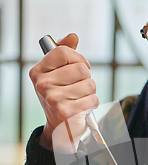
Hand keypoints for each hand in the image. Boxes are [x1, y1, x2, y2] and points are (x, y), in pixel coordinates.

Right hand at [29, 33, 97, 150]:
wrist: (60, 128)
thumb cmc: (61, 96)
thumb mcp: (58, 74)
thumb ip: (65, 53)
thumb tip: (73, 36)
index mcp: (38, 72)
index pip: (63, 52)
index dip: (78, 58)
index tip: (80, 67)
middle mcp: (42, 84)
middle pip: (80, 68)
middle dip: (86, 77)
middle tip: (79, 87)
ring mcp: (53, 99)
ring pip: (89, 84)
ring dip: (91, 91)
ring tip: (81, 98)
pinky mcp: (66, 112)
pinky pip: (92, 99)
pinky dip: (92, 103)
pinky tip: (82, 107)